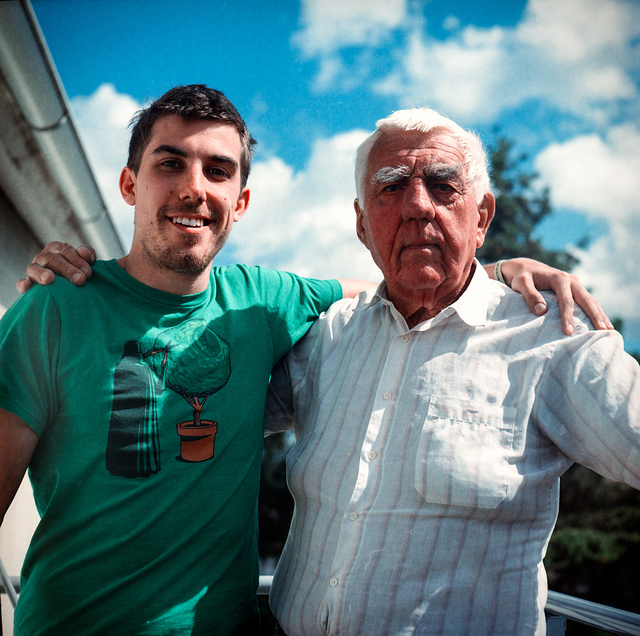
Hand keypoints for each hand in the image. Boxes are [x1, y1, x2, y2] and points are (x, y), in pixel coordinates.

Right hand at [16, 243, 95, 293]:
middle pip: (53, 260)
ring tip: (49, 279)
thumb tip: (83, 252)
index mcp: (58, 249)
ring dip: (42, 273)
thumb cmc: (80, 273)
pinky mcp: (28, 283)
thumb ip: (88, 255)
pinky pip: (22, 283)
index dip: (77, 260)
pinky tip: (27, 287)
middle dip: (68, 269)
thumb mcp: (85, 263)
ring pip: (35, 268)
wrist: (69, 289)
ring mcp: (34, 269)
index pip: (66, 250)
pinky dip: (23, 284)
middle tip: (80, 280)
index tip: (88, 272)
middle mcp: (44, 257)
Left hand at [498, 258, 612, 335]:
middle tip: (602, 331)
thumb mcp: (521, 283)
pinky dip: (596, 312)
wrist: (527, 268)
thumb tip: (541, 311)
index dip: (568, 316)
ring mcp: (576, 285)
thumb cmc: (522, 277)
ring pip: (591, 301)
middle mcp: (571, 280)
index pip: (566, 300)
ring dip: (600, 315)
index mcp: (560, 278)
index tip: (568, 332)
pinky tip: (602, 324)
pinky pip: (588, 302)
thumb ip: (530, 295)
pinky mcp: (576, 290)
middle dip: (595, 316)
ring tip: (608, 331)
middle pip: (586, 300)